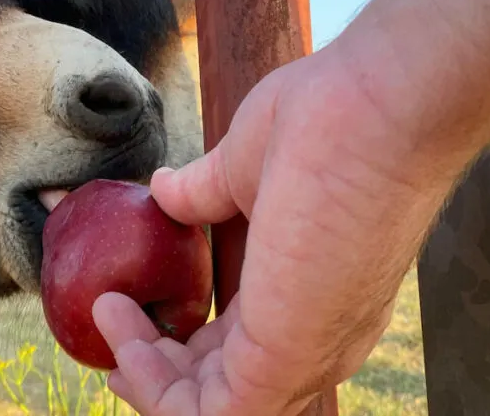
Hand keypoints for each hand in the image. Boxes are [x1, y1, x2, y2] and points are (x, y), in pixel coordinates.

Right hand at [91, 38, 454, 415]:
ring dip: (149, 382)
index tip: (126, 313)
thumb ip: (205, 190)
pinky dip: (159, 393)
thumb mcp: (247, 165)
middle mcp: (317, 339)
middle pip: (225, 392)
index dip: (178, 347)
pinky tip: (125, 335)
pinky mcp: (287, 355)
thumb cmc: (330, 120)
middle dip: (156, 373)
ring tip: (110, 317)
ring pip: (216, 413)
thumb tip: (162, 189)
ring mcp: (306, 352)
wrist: (379, 104)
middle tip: (110, 326)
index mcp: (312, 298)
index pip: (241, 352)